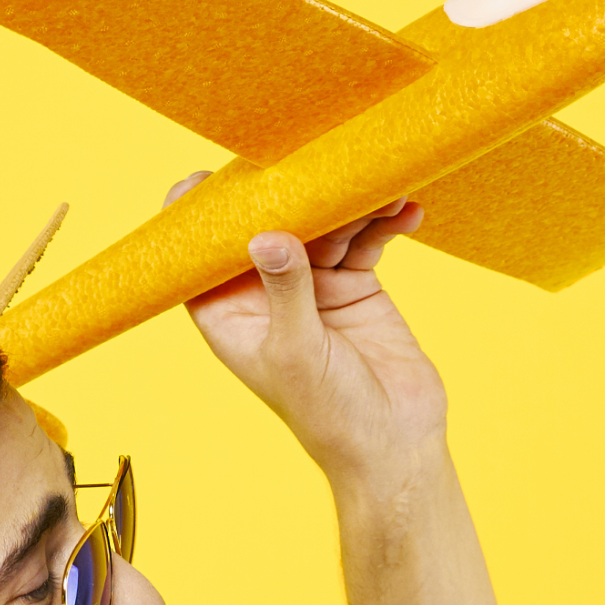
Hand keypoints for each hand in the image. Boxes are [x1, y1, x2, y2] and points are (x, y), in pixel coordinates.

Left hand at [176, 185, 449, 488]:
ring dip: (347, 203)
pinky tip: (404, 211)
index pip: (202, 260)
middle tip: (305, 159)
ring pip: (319, 224)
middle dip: (284, 191)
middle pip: (263, 225)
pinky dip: (382, 221)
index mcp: (234, 318)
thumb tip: (266, 235)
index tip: (205, 178)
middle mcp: (267, 297)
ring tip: (376, 189)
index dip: (200, 219)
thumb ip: (286, 290)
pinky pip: (362, 237)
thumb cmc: (332, 416)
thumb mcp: (299, 350)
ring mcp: (312, 287)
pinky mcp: (354, 284)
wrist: (395, 445)